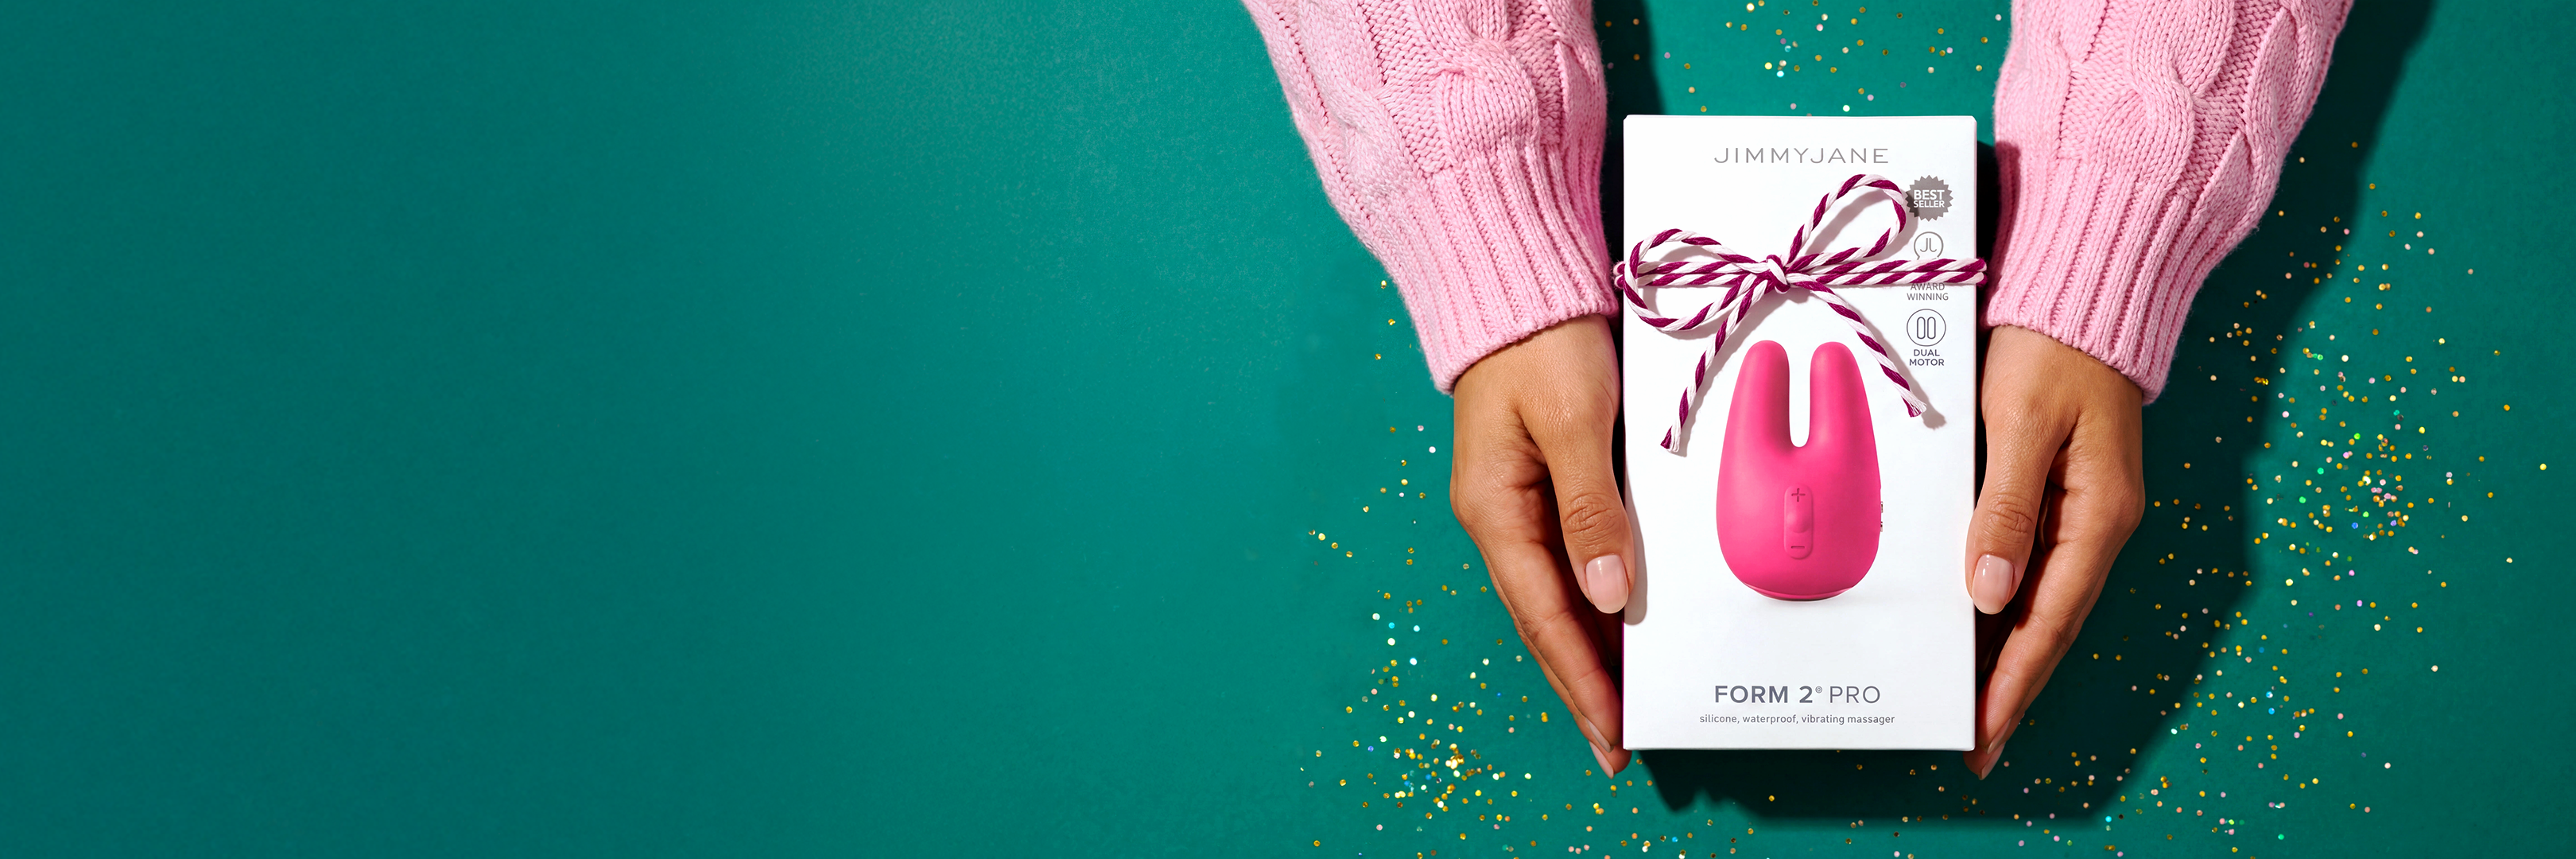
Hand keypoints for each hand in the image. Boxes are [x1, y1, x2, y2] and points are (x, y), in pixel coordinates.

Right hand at [1450, 315, 1633, 775]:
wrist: (1516, 284)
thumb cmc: (1540, 342)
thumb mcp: (1575, 421)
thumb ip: (1591, 509)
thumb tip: (1610, 595)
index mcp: (1495, 510)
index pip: (1543, 616)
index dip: (1580, 679)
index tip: (1612, 731)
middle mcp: (1499, 518)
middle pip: (1544, 620)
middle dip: (1580, 684)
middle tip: (1618, 742)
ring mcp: (1516, 505)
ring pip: (1556, 597)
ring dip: (1587, 651)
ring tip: (1624, 706)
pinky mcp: (1540, 485)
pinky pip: (1566, 563)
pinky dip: (1592, 605)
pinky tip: (1620, 632)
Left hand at [1962, 325, 2145, 776]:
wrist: (2089, 292)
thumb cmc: (2054, 349)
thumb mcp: (2020, 426)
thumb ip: (2004, 509)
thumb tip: (1989, 594)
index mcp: (2098, 516)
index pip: (2049, 622)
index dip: (2014, 683)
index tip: (1985, 733)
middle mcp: (2097, 525)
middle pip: (2050, 625)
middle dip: (2011, 688)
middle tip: (1975, 745)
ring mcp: (2084, 512)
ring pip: (2042, 603)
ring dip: (2008, 656)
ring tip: (1971, 708)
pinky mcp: (2063, 494)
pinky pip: (2035, 568)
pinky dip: (2008, 608)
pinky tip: (1979, 632)